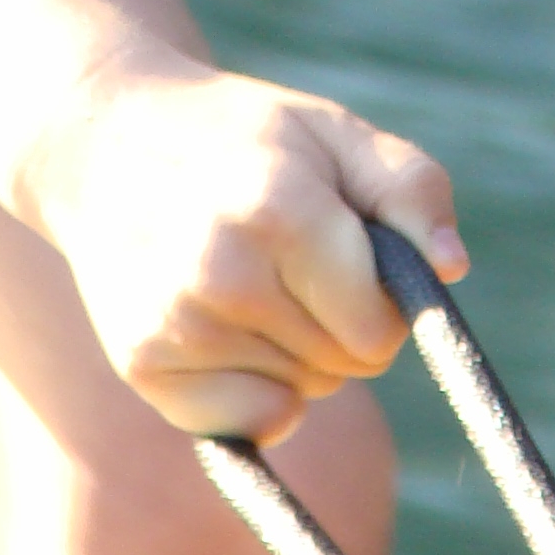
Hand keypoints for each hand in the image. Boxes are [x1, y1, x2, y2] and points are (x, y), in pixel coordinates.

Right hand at [21, 44, 465, 444]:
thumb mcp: (333, 131)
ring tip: (252, 276)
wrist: (103, 138)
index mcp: (280, 208)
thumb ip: (410, 188)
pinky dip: (253, 391)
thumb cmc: (243, 135)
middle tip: (298, 262)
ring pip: (301, 393)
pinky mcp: (141, 364)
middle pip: (345, 365)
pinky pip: (248, 422)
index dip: (383, 301)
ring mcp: (175, 323)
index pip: (377, 327)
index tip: (358, 261)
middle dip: (343, 324)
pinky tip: (220, 321)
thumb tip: (451, 269)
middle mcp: (222, 272)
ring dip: (298, 351)